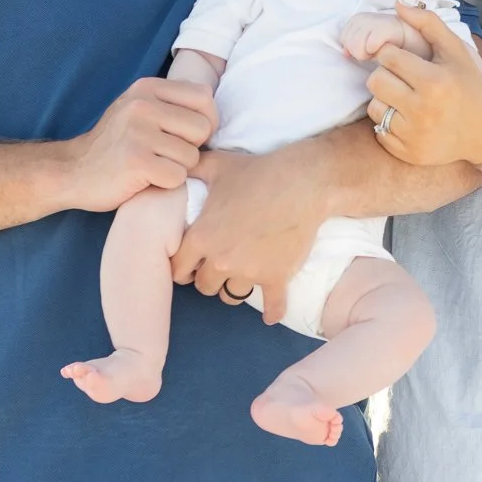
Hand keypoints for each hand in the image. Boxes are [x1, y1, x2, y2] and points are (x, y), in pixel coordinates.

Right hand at [64, 77, 216, 213]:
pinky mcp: (137, 162)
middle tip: (167, 155)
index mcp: (147, 88)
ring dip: (178, 168)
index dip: (207, 120)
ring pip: (192, 156)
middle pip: (202, 128)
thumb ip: (171, 103)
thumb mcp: (138, 109)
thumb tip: (213, 111)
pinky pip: (178, 176)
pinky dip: (167, 184)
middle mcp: (143, 105)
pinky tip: (147, 179)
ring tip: (153, 166)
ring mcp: (138, 133)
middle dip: (192, 147)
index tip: (190, 135)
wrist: (73, 171)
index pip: (203, 97)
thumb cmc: (115, 144)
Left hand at [171, 147, 327, 324]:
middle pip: (203, 286)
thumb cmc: (257, 172)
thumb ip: (193, 168)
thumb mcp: (218, 165)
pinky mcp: (276, 277)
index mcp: (202, 236)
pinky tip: (270, 316)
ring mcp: (249, 271)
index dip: (182, 267)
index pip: (178, 268)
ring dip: (233, 290)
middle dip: (207, 278)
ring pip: (231, 296)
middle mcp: (221, 260)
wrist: (303, 183)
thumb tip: (178, 166)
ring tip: (239, 279)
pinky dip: (272, 312)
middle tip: (216, 268)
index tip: (190, 265)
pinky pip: (273, 306)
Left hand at [339, 11, 404, 61]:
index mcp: (355, 20)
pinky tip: (386, 50)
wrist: (413, 36)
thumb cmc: (387, 42)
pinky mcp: (386, 27)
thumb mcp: (365, 44)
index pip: (343, 40)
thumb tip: (345, 54)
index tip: (368, 48)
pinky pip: (370, 47)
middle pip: (349, 45)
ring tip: (380, 50)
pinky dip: (377, 53)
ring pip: (357, 48)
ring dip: (368, 55)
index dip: (355, 49)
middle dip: (361, 53)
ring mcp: (373, 20)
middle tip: (375, 50)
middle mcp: (362, 17)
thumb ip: (352, 47)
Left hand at [366, 2, 481, 166]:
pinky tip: (408, 119)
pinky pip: (379, 131)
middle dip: (385, 76)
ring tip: (405, 99)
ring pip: (374, 107)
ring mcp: (414, 134)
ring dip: (386, 100)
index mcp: (433, 81)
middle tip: (402, 79)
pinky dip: (389, 123)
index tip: (404, 60)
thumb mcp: (454, 51)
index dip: (392, 55)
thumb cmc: (468, 86)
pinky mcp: (407, 153)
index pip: (388, 56)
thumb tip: (398, 4)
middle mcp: (422, 109)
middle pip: (376, 81)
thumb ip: (427, 23)